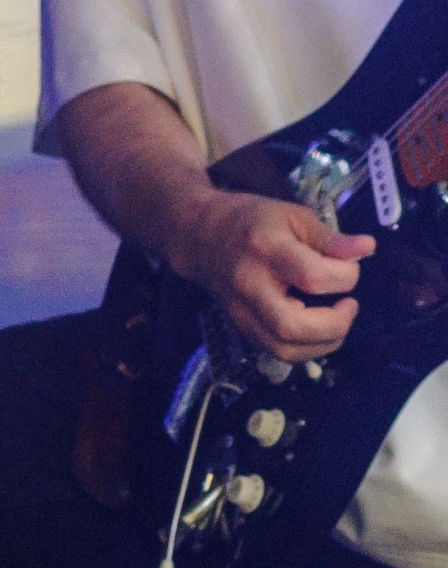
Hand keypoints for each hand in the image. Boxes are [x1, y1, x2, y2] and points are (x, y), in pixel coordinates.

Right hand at [175, 186, 370, 361]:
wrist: (200, 236)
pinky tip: (317, 328)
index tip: (350, 265)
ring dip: (323, 343)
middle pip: (292, 327)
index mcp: (265, 249)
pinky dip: (306, 347)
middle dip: (334, 324)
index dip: (345, 276)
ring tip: (337, 320)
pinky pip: (278, 351)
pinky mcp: (242, 326)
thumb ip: (330, 237)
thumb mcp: (293, 215)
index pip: (313, 277)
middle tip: (349, 305)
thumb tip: (367, 249)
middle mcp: (250, 285)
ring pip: (284, 349)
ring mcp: (242, 311)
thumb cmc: (250, 220)